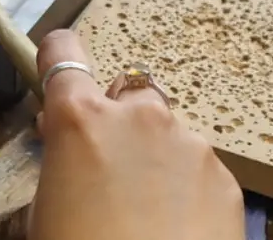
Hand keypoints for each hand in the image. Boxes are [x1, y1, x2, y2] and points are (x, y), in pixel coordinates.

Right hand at [29, 30, 244, 239]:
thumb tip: (72, 147)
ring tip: (146, 210)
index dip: (57, 58)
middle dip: (116, 117)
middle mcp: (137, 116)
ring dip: (153, 155)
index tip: (58, 74)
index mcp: (80, 118)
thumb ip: (62, 159)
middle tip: (106, 166)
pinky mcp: (226, 178)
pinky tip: (176, 228)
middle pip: (125, 90)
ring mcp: (188, 143)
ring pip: (165, 132)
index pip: (62, 50)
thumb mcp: (46, 208)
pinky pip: (196, 167)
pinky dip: (185, 187)